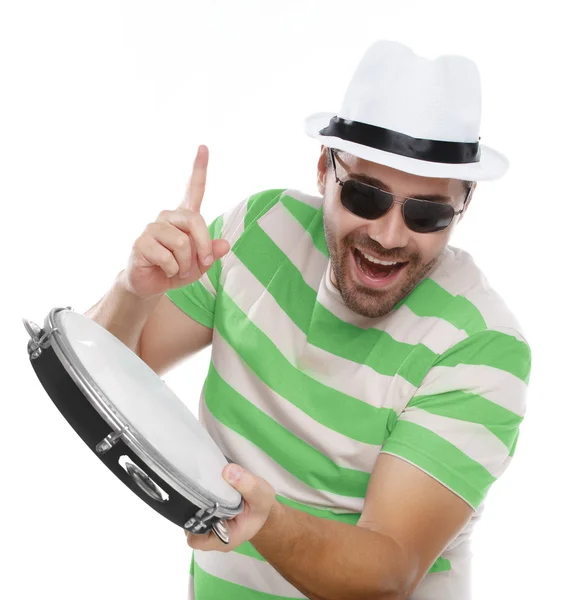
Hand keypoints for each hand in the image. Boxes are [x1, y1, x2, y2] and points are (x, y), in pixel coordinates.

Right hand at [121, 145, 230, 298]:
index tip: (203, 147)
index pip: (193, 189)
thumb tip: (225, 245)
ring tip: (178, 268)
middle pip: (195, 220)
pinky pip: (168, 257)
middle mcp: (168, 217)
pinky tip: (163, 269)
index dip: (199, 168)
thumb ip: (212, 253)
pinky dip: (173, 270)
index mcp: (184, 217)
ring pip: (182, 242)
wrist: (150, 285)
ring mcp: (153, 228)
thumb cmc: (176, 270)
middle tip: (202, 263)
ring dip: (186, 263)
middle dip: (203, 246)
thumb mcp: (200, 264)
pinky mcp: (141, 242)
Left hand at [185, 464, 276, 551]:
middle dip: (191, 508)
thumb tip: (228, 471)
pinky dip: (194, 498)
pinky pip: (192, 509)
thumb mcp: (262, 494)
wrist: (260, 504)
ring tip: (201, 486)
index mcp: (226, 539)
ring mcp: (207, 526)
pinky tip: (203, 486)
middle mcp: (212, 536)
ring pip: (188, 517)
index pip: (197, 540)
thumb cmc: (260, 505)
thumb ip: (248, 484)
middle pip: (189, 527)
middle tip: (199, 489)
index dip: (195, 522)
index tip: (203, 501)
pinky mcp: (204, 514)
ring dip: (192, 502)